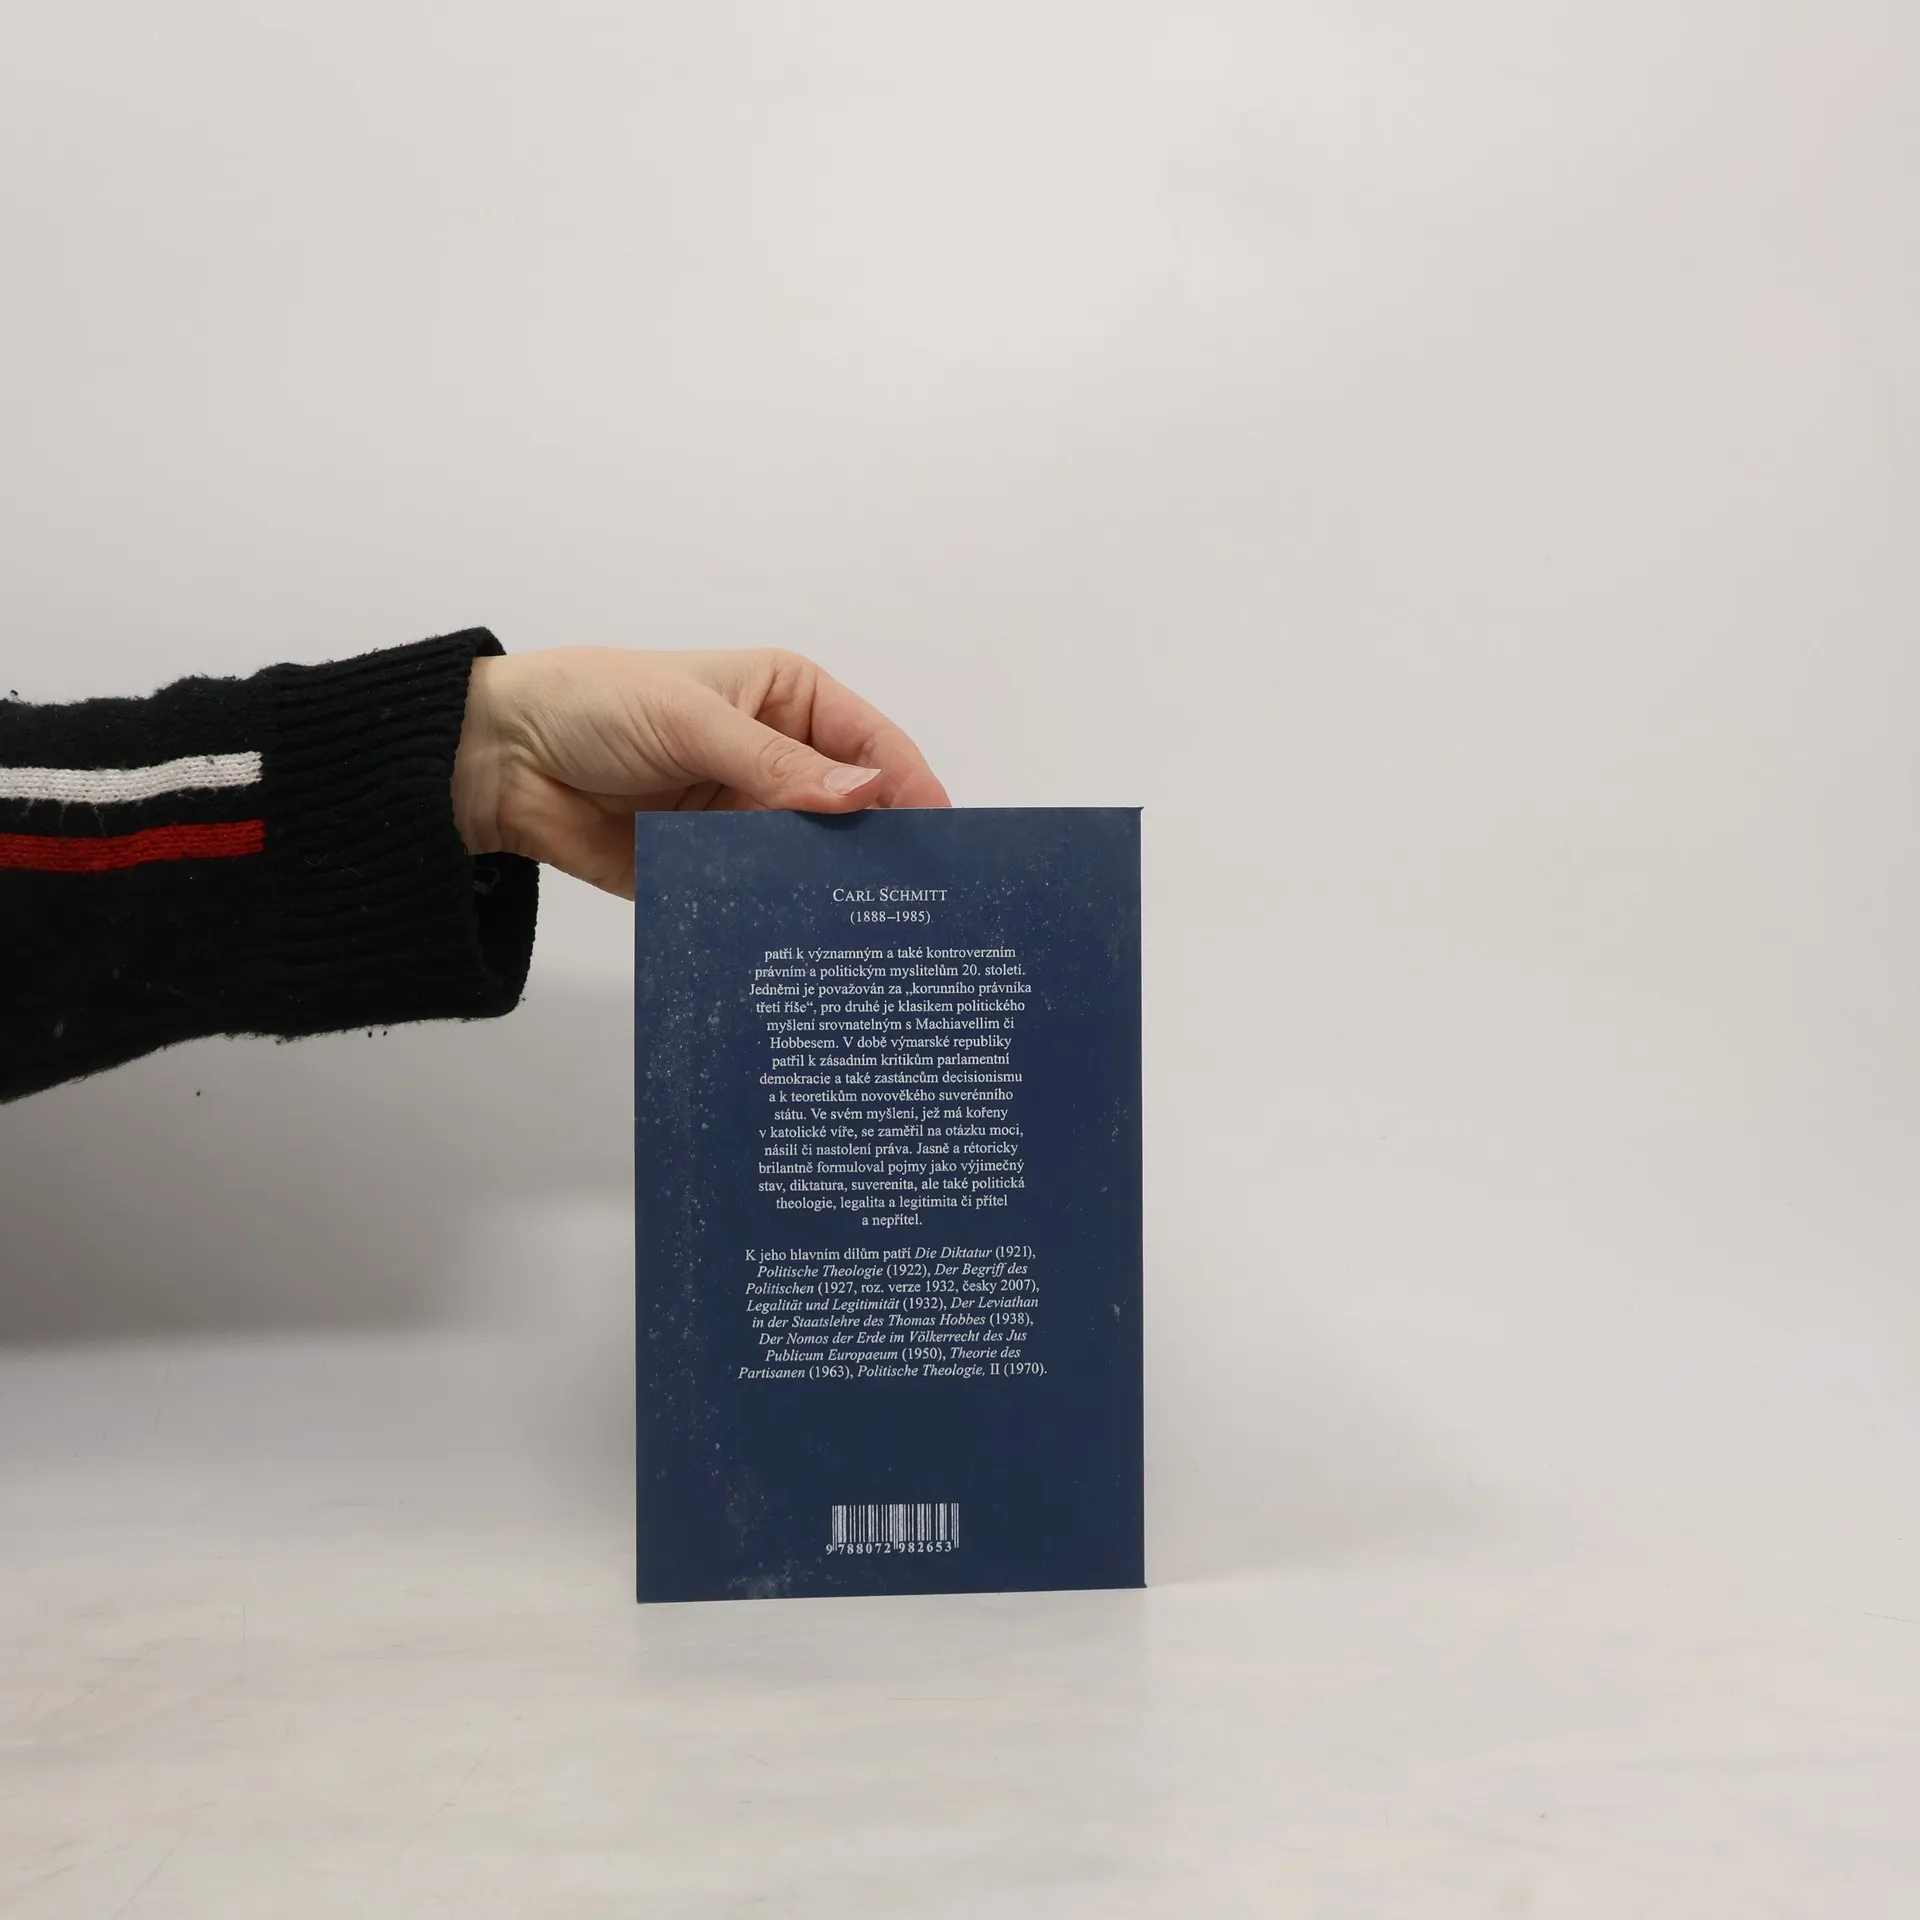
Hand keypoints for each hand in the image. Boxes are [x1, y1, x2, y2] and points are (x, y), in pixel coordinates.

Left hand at [451, 647, 949, 897]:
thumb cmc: (595, 705)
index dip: (909, 786)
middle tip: (921, 902)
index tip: (941, 837)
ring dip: (834, 888)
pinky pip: (760, 895)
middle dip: (881, 847)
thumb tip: (863, 794)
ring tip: (875, 935)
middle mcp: (779, 760)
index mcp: (788, 701)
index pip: (871, 744)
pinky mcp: (712, 869)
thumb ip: (775, 764)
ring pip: (812, 859)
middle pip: (853, 810)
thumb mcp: (692, 720)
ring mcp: (746, 819)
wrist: (499, 762)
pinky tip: (809, 945)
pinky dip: (781, 914)